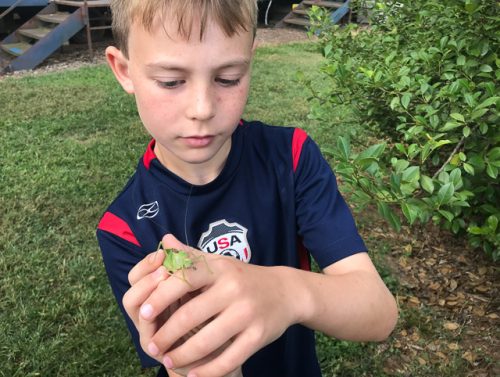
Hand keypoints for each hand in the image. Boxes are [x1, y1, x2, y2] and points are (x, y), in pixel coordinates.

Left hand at [141, 234, 303, 376]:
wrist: (285, 291)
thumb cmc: (242, 277)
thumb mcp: (218, 263)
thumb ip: (190, 255)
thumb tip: (164, 241)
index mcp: (219, 269)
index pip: (183, 279)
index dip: (160, 296)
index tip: (144, 313)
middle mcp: (233, 289)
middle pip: (190, 314)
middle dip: (165, 334)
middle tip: (151, 346)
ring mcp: (247, 313)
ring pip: (207, 341)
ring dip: (182, 356)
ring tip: (168, 361)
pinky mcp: (258, 336)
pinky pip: (229, 359)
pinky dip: (208, 371)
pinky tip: (194, 374)